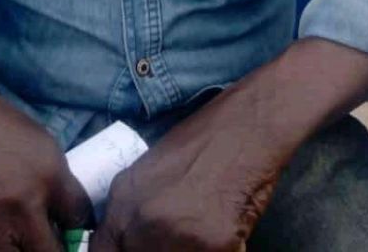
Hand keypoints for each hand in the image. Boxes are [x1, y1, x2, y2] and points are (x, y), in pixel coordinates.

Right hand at [0, 76, 92, 250]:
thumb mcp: (35, 140)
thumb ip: (52, 179)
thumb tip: (62, 213)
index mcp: (48, 174)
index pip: (79, 219)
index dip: (75, 226)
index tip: (66, 228)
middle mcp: (22, 205)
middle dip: (48, 248)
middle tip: (38, 239)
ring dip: (13, 250)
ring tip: (7, 234)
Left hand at [89, 88, 282, 250]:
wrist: (244, 127)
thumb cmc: (201, 142)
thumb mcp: (150, 171)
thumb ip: (132, 209)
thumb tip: (126, 241)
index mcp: (122, 200)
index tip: (134, 251)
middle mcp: (141, 222)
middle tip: (177, 240)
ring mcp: (175, 235)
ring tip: (202, 235)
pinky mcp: (214, 245)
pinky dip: (222, 251)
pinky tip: (227, 231)